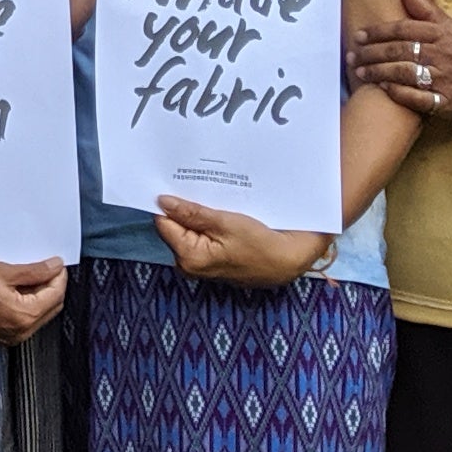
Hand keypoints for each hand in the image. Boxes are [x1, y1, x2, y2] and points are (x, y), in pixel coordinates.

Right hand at [0, 258, 66, 343]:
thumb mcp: (3, 272)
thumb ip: (33, 271)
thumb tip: (53, 267)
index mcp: (25, 316)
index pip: (56, 294)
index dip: (58, 276)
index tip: (56, 263)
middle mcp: (20, 331)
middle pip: (51, 306)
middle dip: (51, 286)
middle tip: (45, 268)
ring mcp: (10, 336)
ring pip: (38, 314)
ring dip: (38, 296)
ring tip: (28, 277)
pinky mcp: (0, 336)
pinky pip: (22, 320)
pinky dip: (24, 305)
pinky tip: (14, 290)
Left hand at [151, 194, 326, 290]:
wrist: (289, 261)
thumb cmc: (261, 244)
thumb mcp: (226, 223)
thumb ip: (191, 213)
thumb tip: (163, 202)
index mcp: (188, 257)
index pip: (164, 223)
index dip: (170, 204)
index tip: (177, 186)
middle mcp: (189, 265)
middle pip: (175, 228)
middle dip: (185, 209)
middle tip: (200, 190)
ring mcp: (200, 265)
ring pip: (189, 232)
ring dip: (198, 216)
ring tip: (213, 201)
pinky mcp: (212, 261)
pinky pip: (202, 238)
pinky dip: (208, 225)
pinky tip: (221, 214)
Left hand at [344, 0, 451, 126]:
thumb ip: (430, 13)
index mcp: (445, 35)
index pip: (405, 29)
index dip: (379, 31)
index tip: (359, 35)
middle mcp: (444, 56)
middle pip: (400, 51)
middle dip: (371, 52)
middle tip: (352, 55)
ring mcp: (446, 80)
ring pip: (405, 73)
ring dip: (379, 72)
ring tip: (360, 72)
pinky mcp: (447, 103)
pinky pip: (418, 98)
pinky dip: (399, 93)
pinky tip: (383, 88)